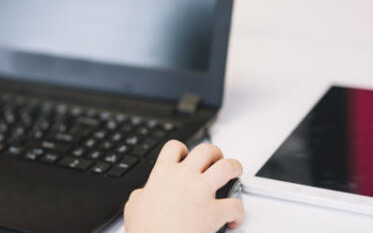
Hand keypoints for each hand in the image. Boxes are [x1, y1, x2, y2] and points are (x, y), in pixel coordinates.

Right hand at [124, 141, 243, 232]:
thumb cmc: (143, 228)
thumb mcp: (134, 204)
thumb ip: (143, 193)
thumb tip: (144, 194)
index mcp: (163, 173)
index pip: (175, 147)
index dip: (183, 150)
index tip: (187, 157)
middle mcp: (185, 176)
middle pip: (206, 150)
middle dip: (215, 154)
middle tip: (217, 161)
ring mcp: (202, 192)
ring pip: (227, 167)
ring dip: (234, 168)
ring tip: (235, 174)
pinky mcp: (215, 212)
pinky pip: (235, 205)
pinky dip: (238, 212)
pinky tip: (233, 219)